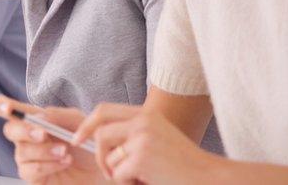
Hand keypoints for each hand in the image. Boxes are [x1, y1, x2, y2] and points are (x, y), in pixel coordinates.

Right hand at [0, 95, 105, 184]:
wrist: (104, 168)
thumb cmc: (89, 143)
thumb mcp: (79, 122)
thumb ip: (58, 115)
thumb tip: (38, 115)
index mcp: (35, 119)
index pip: (8, 109)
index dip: (0, 105)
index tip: (5, 108)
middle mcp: (28, 138)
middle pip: (10, 130)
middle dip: (25, 131)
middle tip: (43, 134)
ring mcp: (29, 158)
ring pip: (22, 152)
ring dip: (44, 151)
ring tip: (65, 152)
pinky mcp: (34, 177)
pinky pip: (30, 170)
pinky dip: (48, 165)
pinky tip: (64, 162)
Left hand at [74, 103, 216, 183]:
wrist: (210, 178)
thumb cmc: (184, 165)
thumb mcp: (158, 138)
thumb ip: (133, 133)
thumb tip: (97, 137)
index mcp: (146, 114)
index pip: (103, 110)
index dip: (86, 125)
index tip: (77, 140)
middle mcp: (143, 121)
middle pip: (100, 134)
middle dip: (99, 156)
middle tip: (109, 173)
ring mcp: (142, 138)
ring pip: (108, 157)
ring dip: (119, 174)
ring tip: (141, 178)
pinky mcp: (142, 158)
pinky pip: (118, 174)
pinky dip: (128, 183)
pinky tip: (148, 182)